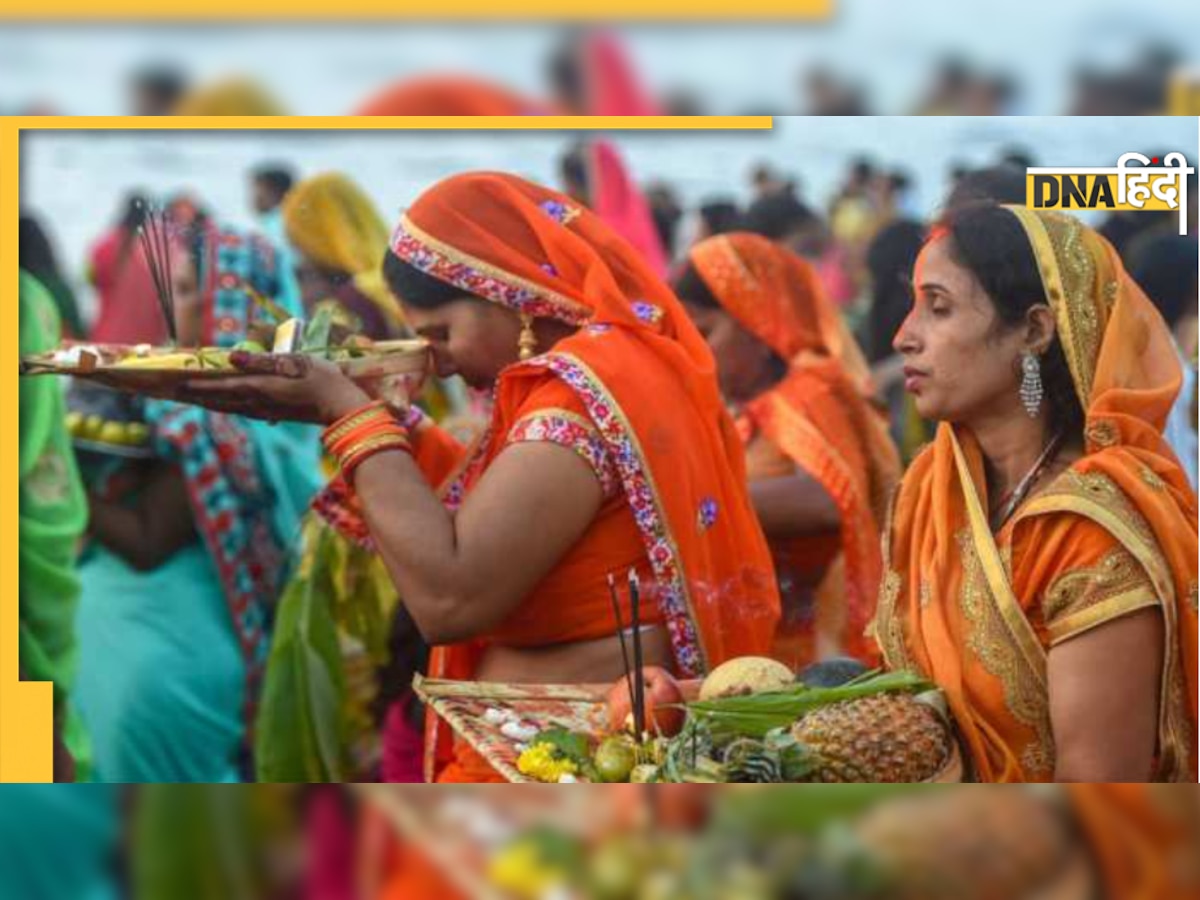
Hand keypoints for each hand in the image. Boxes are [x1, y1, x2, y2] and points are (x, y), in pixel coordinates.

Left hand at [176, 352, 371, 423]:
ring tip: (192, 398)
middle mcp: (258, 402)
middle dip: (197, 395)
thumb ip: (262, 361)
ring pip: (229, 407)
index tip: (177, 383)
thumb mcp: (295, 362)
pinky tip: (225, 404)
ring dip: (210, 402)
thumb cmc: (322, 378)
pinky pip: (242, 410)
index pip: (221, 385)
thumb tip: (231, 359)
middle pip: (220, 400)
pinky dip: (226, 406)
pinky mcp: (274, 414)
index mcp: (261, 388)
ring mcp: (266, 411)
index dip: (199, 384)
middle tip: (174, 392)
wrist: (342, 405)